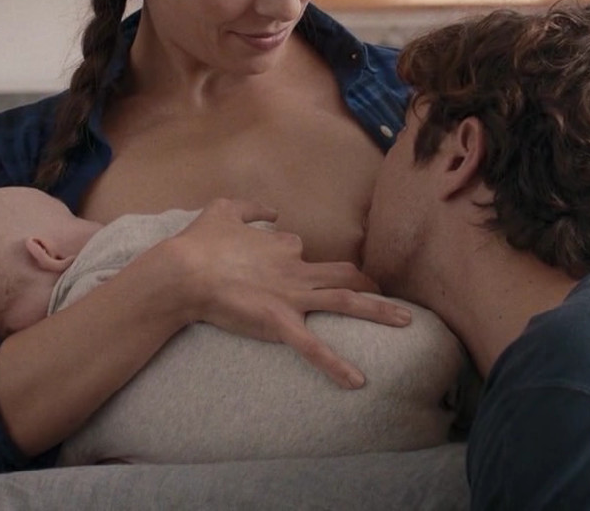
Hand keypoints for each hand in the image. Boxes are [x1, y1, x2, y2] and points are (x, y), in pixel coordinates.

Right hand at [147, 198, 413, 388]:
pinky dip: (337, 365)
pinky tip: (358, 382)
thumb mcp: (222, 210)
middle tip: (387, 298)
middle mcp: (296, 269)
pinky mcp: (280, 322)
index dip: (307, 263)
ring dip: (380, 311)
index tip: (303, 274)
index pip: (306, 253)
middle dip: (369, 285)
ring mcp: (292, 296)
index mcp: (283, 246)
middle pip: (345, 275)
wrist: (183, 270)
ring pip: (347, 302)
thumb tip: (271, 209)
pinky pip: (314, 347)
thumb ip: (250, 208)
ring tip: (406, 322)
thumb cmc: (198, 243)